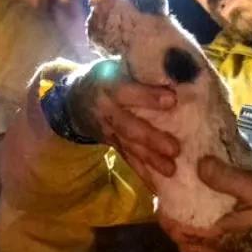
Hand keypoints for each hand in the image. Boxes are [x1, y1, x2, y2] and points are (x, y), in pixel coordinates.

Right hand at [66, 59, 179, 185]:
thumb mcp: (115, 64)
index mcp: (107, 84)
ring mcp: (107, 131)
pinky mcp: (111, 145)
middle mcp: (106, 110)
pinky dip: (142, 174)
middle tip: (174, 148)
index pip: (127, 90)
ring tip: (171, 170)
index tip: (172, 100)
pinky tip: (157, 186)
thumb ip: (140, 68)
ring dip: (150, 160)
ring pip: (129, 146)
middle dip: (151, 138)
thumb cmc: (105, 76)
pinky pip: (127, 160)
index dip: (147, 96)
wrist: (73, 100)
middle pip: (128, 125)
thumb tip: (178, 65)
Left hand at [160, 156, 251, 251]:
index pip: (178, 233)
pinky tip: (221, 222)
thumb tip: (198, 164)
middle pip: (187, 246)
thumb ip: (227, 178)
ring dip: (195, 235)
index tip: (161, 199)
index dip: (165, 218)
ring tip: (197, 210)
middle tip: (177, 203)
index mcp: (219, 239)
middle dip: (177, 227)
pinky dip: (212, 241)